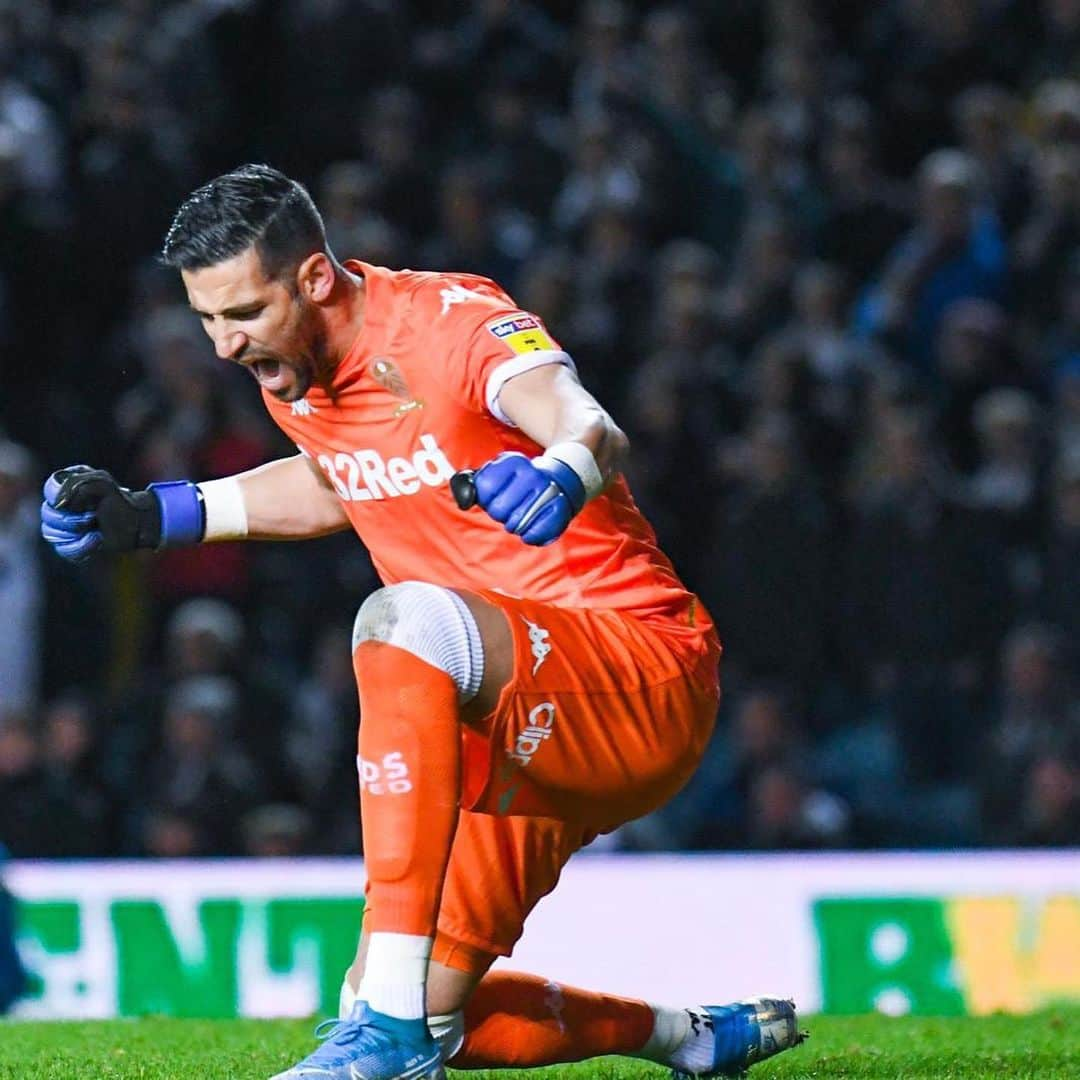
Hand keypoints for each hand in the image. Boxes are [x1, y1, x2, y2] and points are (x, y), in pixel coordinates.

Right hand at [40, 466, 161, 560]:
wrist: (138, 523)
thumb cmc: (120, 500)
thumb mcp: (101, 483)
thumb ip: (77, 484)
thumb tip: (59, 502)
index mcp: (67, 485)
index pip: (50, 490)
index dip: (63, 498)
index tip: (82, 502)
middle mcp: (62, 505)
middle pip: (48, 515)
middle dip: (71, 519)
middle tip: (93, 517)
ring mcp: (65, 525)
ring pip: (51, 533)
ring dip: (75, 533)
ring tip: (96, 529)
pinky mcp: (72, 543)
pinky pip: (64, 550)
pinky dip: (81, 547)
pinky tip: (97, 540)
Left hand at [471, 452, 584, 545]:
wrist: (557, 480)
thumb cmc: (519, 483)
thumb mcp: (498, 474)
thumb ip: (475, 485)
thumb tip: (464, 498)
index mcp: (513, 461)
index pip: (485, 487)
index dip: (486, 499)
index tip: (493, 498)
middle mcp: (531, 473)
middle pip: (498, 509)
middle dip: (499, 514)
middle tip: (509, 509)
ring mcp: (548, 491)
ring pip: (515, 523)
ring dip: (514, 525)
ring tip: (521, 516)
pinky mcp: (561, 508)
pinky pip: (536, 533)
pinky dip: (530, 536)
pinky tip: (531, 529)